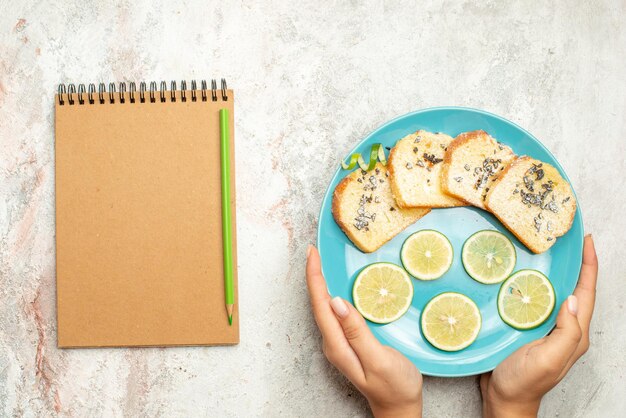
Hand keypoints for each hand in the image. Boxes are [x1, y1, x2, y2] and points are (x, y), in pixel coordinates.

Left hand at [306, 245, 422, 417]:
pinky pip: (335, 313)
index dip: (315, 277)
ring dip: (321, 283)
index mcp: (338, 344)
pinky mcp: (349, 342)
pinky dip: (332, 294)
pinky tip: (336, 286)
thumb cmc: (394, 386)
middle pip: (318, 304)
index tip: (312, 254)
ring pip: (325, 307)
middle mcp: (334, 342)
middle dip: (314, 276)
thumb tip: (337, 302)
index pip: (321, 304)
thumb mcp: (379, 359)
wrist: (400, 408)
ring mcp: (340, 343)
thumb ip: (358, 332)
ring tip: (320, 262)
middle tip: (314, 251)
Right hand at [480, 235, 597, 417]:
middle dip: (576, 264)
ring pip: (555, 293)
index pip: (586, 293)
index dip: (589, 266)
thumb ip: (566, 332)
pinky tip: (522, 275)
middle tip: (569, 240)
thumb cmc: (524, 382)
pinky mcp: (527, 328)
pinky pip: (536, 301)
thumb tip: (574, 299)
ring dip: (556, 272)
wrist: (503, 399)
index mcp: (574, 334)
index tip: (587, 242)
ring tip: (549, 251)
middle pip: (575, 289)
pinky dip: (534, 284)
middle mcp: (563, 328)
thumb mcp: (549, 359)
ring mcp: (545, 328)